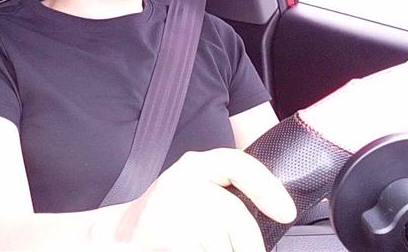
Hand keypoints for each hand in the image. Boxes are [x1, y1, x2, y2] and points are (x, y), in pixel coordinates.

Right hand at [115, 148, 295, 250]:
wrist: (120, 234)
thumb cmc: (171, 219)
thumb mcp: (201, 196)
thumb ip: (229, 199)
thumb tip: (276, 216)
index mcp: (198, 165)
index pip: (239, 165)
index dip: (266, 187)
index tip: (286, 213)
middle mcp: (183, 178)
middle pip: (235, 216)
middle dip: (247, 246)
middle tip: (247, 251)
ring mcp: (169, 204)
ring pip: (219, 244)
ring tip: (201, 247)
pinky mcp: (159, 230)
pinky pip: (198, 251)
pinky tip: (187, 248)